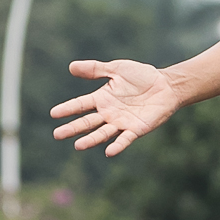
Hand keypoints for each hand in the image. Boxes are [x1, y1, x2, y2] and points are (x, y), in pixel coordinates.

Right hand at [51, 58, 180, 155]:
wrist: (166, 85)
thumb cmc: (142, 76)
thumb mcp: (117, 69)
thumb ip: (96, 69)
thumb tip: (71, 67)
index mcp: (102, 99)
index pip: (80, 105)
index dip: (68, 109)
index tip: (53, 113)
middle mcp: (109, 113)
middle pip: (87, 122)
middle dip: (73, 128)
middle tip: (57, 134)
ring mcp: (122, 122)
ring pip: (102, 133)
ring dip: (91, 140)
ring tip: (77, 146)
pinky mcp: (136, 129)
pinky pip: (125, 139)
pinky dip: (117, 146)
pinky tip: (108, 152)